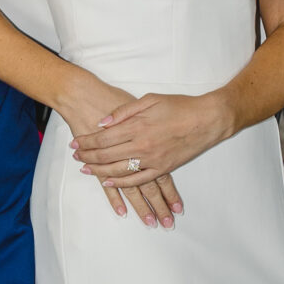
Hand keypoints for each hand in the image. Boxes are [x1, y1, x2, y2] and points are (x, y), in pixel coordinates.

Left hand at [54, 69, 182, 228]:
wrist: (207, 119)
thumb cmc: (180, 106)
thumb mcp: (149, 99)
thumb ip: (124, 112)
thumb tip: (102, 123)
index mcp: (137, 126)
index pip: (103, 138)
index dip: (86, 142)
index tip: (75, 143)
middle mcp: (142, 145)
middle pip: (106, 155)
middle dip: (87, 156)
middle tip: (75, 157)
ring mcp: (152, 159)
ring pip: (118, 170)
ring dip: (99, 171)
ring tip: (85, 170)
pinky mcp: (162, 168)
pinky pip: (137, 180)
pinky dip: (121, 183)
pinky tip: (108, 183)